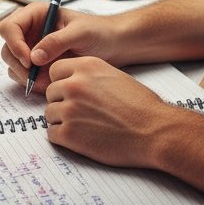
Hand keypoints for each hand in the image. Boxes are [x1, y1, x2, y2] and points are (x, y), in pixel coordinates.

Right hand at [0, 2, 120, 95]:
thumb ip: (56, 42)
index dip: (15, 44)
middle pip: (7, 48)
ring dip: (25, 76)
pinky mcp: (39, 66)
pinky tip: (50, 84)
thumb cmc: (99, 31)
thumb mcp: (79, 33)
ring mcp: (33, 49)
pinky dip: (33, 83)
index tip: (29, 61)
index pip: (10, 27)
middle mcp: (31, 31)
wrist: (114, 45)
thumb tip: (34, 57)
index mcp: (37, 15)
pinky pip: (25, 77)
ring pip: (13, 65)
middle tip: (34, 77)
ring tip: (47, 81)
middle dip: (18, 65)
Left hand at [43, 57, 168, 168]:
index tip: (70, 92)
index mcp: (87, 66)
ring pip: (49, 114)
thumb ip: (90, 77)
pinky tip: (81, 138)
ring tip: (83, 126)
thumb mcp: (114, 77)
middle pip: (51, 93)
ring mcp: (70, 109)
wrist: (154, 131)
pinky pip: (52, 134)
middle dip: (62, 103)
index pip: (55, 70)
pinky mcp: (69, 133)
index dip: (62, 82)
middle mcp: (74, 84)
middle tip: (80, 113)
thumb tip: (70, 83)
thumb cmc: (141, 106)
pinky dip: (63, 138)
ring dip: (62, 121)